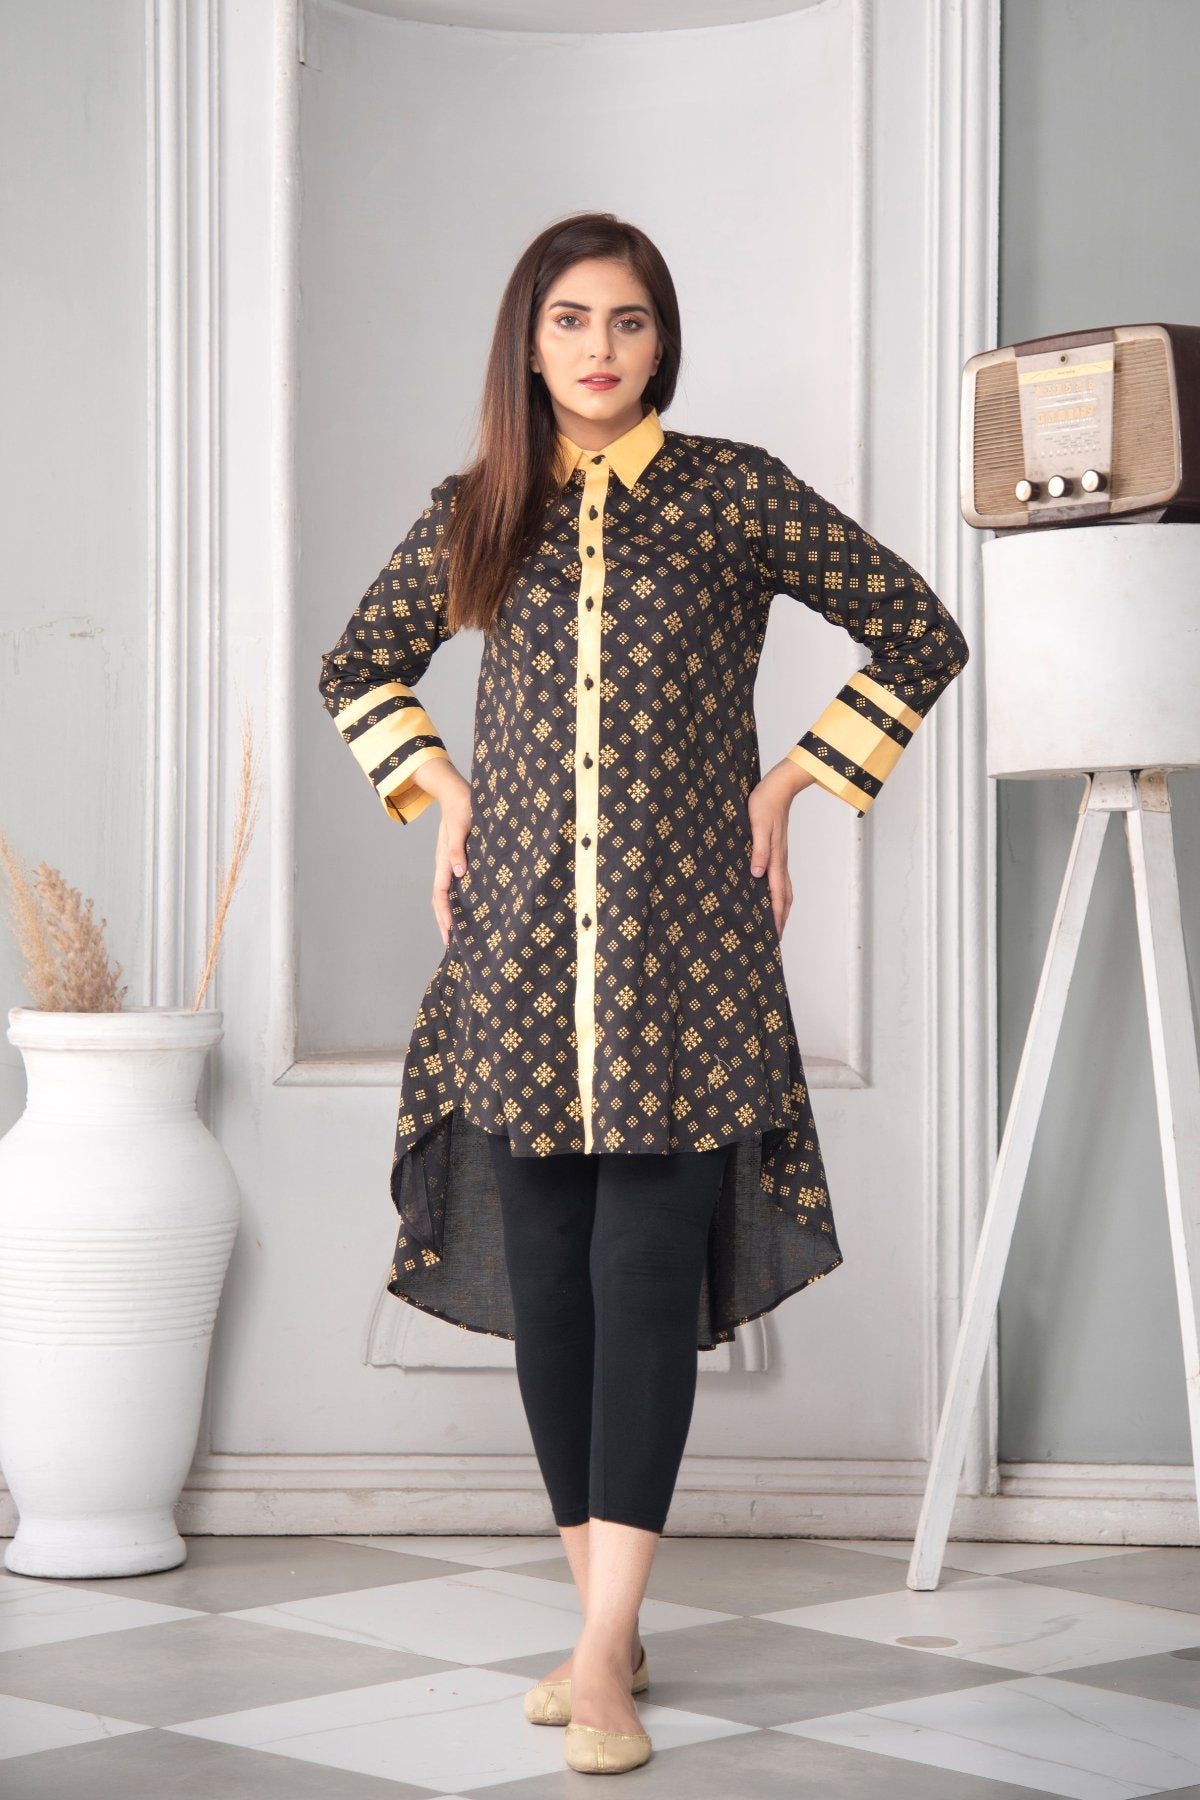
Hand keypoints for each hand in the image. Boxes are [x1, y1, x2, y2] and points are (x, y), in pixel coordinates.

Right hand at [419, 759, 472, 946]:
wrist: (456, 791)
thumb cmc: (463, 806)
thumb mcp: (462, 825)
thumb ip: (458, 849)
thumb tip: (459, 874)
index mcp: (444, 859)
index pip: (442, 893)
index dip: (446, 913)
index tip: (451, 931)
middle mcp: (444, 864)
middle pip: (440, 899)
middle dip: (444, 922)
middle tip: (450, 945)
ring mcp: (449, 863)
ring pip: (444, 894)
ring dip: (447, 914)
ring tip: (454, 934)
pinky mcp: (456, 859)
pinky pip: (452, 885)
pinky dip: (454, 901)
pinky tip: (464, 908)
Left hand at [747, 760, 812, 938]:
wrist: (778, 786)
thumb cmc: (764, 804)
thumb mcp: (757, 826)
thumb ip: (758, 850)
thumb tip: (757, 875)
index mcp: (775, 859)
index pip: (777, 895)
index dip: (776, 916)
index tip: (774, 935)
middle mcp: (780, 861)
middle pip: (785, 897)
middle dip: (781, 918)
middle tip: (776, 937)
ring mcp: (780, 856)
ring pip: (784, 888)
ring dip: (781, 907)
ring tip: (776, 921)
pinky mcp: (776, 849)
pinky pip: (779, 877)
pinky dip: (778, 892)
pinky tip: (768, 892)